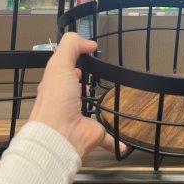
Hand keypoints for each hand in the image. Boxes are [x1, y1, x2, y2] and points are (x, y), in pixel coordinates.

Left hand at [29, 32, 123, 157]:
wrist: (59, 135)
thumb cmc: (56, 99)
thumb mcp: (59, 64)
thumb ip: (71, 47)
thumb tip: (90, 43)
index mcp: (58, 86)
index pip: (66, 71)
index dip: (75, 61)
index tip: (90, 54)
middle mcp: (68, 102)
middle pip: (79, 90)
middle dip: (89, 84)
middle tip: (105, 75)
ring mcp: (82, 118)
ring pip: (94, 110)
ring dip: (103, 107)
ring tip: (117, 99)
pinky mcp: (95, 132)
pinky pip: (109, 136)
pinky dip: (118, 140)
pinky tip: (127, 141)